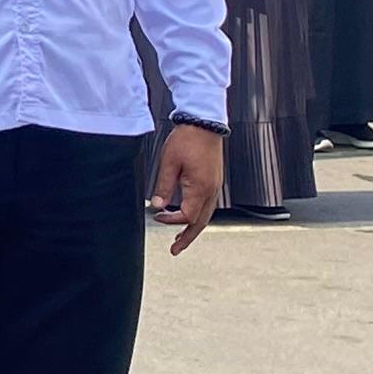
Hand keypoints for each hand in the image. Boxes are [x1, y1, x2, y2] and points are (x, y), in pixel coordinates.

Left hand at [149, 120, 221, 256]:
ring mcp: (215, 186)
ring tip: (182, 238)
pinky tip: (190, 217)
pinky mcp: (215, 181)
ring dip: (194, 228)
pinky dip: (200, 216)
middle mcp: (211, 190)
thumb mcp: (168, 162)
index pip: (187, 216)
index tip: (158, 217)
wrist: (205, 124)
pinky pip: (209, 205)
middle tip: (175, 250)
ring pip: (207, 215)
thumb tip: (156, 206)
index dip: (172, 220)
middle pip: (201, 222)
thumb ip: (163, 186)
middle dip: (188, 238)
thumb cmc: (187, 140)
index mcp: (200, 187)